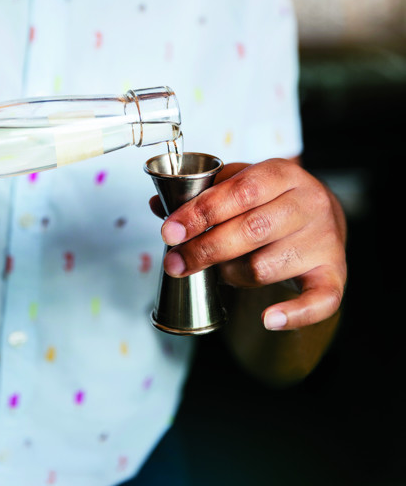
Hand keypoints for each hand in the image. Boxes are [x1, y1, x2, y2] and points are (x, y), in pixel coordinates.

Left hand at [151, 158, 346, 330]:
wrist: (324, 215)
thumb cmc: (272, 199)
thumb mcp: (241, 183)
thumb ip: (202, 194)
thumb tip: (157, 206)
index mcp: (283, 174)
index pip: (240, 191)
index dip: (201, 212)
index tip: (170, 231)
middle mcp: (309, 204)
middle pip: (252, 230)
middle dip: (205, 249)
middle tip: (175, 263)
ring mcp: (325, 240)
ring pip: (266, 267)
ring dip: (232, 274)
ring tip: (221, 271)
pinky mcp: (335, 274)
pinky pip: (319, 301)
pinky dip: (294, 314)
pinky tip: (269, 318)